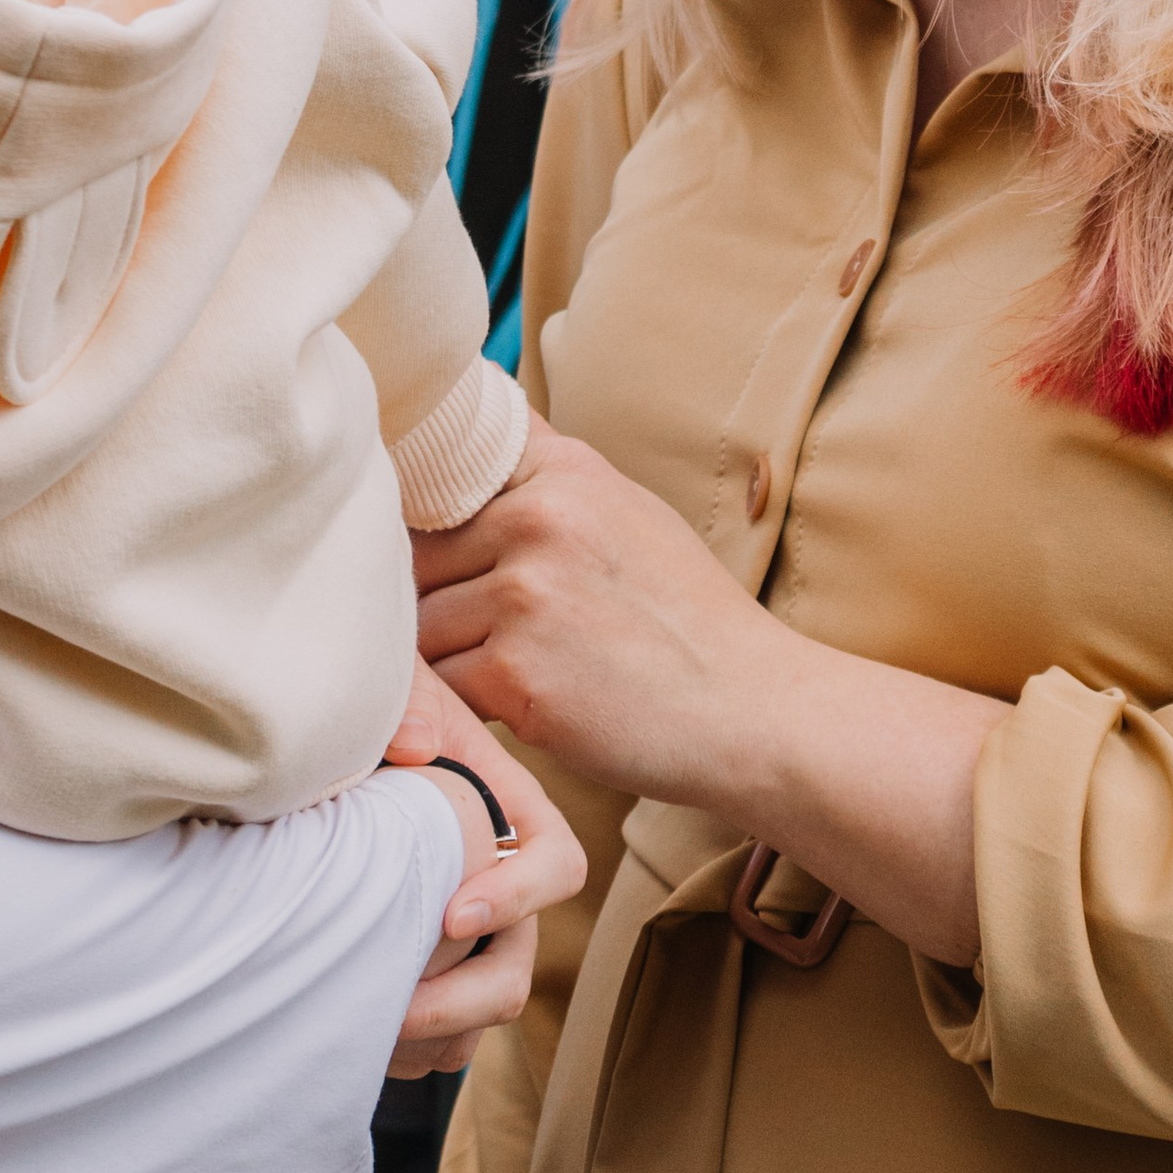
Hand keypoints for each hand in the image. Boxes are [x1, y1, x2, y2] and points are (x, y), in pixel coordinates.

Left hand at [384, 667, 581, 1079]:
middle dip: (463, 1000)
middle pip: (517, 964)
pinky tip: (350, 1037)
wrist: (314, 722)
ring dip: (433, 1035)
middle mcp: (490, 877)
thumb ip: (405, 700)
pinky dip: (407, 1048)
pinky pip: (439, 1035)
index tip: (450, 918)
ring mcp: (459, 929)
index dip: (518, 898)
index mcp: (505, 809)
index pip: (556, 864)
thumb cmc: (362, 693)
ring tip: (362, 1033)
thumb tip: (411, 747)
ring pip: (479, 1010)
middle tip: (392, 1010)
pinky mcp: (421, 962)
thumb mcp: (389, 678)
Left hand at [413, 422, 765, 806]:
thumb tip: (459, 462)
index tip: (431, 536)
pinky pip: (441, 685)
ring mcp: (524, 595)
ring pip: (423, 625)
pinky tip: (525, 706)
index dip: (427, 509)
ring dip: (453, 657)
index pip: (446, 462)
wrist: (751, 710)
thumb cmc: (687, 622)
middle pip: (420, 557)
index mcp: (565, 472)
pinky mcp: (514, 672)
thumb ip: (547, 486)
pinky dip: (468, 704)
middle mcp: (539, 520)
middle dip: (442, 599)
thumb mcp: (629, 515)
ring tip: (524, 672)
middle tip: (499, 633)